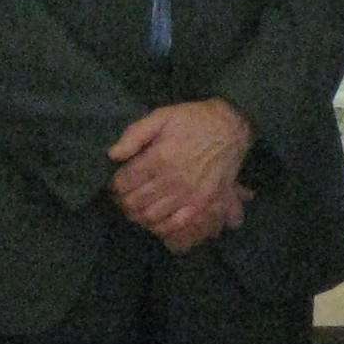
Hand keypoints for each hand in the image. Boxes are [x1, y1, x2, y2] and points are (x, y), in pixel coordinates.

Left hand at [108, 99, 253, 249]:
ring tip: (137, 207)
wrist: (231, 128)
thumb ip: (135, 134)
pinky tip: (155, 219)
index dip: (114, 185)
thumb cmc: (194, 120)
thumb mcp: (162, 116)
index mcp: (159, 158)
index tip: (117, 183)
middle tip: (124, 196)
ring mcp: (188, 194)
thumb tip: (113, 155)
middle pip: (134, 202)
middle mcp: (172, 180)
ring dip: (138, 214)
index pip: (123, 183)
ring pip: (150, 216)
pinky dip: (159, 226)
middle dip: (123, 201)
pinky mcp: (202, 203)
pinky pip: (174, 224)